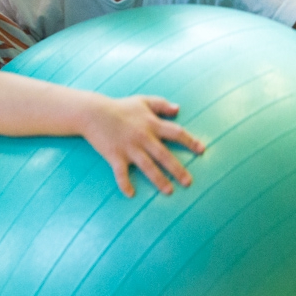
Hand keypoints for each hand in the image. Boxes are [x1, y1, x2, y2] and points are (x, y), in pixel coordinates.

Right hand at [80, 96, 203, 197]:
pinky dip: (125, 184)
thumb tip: (178, 109)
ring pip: (147, 166)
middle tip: (188, 182)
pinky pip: (121, 173)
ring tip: (169, 191)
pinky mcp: (114, 155)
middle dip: (177, 169)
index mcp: (151, 124)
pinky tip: (131, 194)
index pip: (176, 133)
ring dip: (158, 179)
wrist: (93, 112)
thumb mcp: (143, 101)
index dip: (190, 141)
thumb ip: (161, 104)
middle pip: (164, 155)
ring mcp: (129, 147)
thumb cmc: (119, 106)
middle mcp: (143, 137)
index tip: (202, 150)